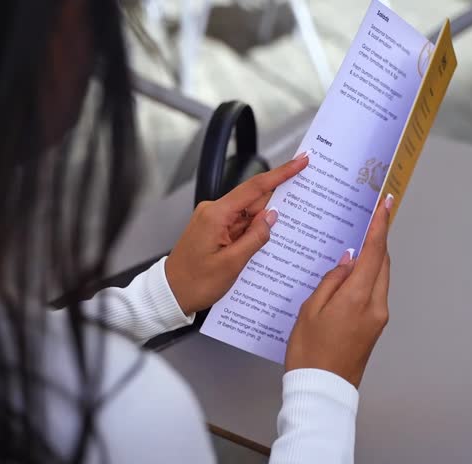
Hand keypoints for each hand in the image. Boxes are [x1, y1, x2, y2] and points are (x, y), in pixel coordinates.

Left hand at [165, 153, 308, 314]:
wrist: (170, 294)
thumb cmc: (194, 283)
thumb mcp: (231, 264)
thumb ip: (255, 238)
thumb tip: (272, 216)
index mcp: (216, 215)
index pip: (255, 188)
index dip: (281, 174)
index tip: (300, 161)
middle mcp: (213, 211)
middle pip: (254, 201)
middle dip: (277, 205)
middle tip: (301, 207)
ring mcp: (213, 220)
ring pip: (248, 215)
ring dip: (264, 224)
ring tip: (278, 238)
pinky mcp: (214, 229)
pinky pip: (240, 225)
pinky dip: (252, 232)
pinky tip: (262, 244)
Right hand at [285, 194, 392, 387]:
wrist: (322, 390)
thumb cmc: (309, 352)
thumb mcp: (310, 310)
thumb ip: (331, 280)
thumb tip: (348, 260)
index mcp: (357, 297)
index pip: (374, 252)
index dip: (380, 226)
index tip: (386, 205)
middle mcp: (375, 305)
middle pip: (382, 263)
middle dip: (378, 239)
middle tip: (372, 217)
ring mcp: (378, 318)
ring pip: (380, 278)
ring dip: (373, 259)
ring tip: (359, 242)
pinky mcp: (375, 327)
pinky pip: (374, 292)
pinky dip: (368, 277)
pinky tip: (353, 273)